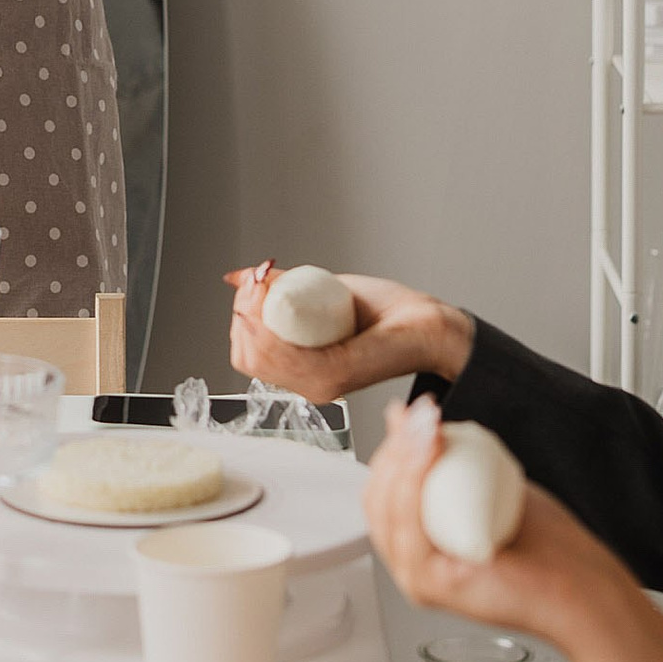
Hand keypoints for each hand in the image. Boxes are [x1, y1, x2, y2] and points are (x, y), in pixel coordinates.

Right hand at [226, 261, 473, 402]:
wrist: (426, 323)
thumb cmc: (384, 313)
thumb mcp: (320, 292)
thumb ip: (283, 288)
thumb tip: (236, 278)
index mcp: (301, 370)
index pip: (246, 353)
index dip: (241, 317)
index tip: (252, 287)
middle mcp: (307, 384)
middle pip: (245, 355)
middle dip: (242, 314)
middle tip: (259, 285)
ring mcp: (319, 383)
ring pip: (258, 355)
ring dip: (252, 315)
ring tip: (267, 286)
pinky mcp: (334, 373)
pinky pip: (286, 354)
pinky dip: (273, 325)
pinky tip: (277, 300)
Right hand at [352, 392, 614, 654]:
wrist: (582, 590)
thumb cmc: (550, 549)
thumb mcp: (492, 484)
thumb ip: (450, 457)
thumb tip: (420, 421)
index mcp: (423, 544)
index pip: (385, 490)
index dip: (392, 446)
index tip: (410, 413)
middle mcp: (413, 564)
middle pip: (378, 498)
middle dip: (394, 446)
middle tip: (419, 414)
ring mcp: (416, 578)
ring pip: (387, 509)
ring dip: (402, 455)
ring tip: (424, 425)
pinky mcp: (427, 585)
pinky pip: (408, 527)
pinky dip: (414, 480)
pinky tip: (431, 449)